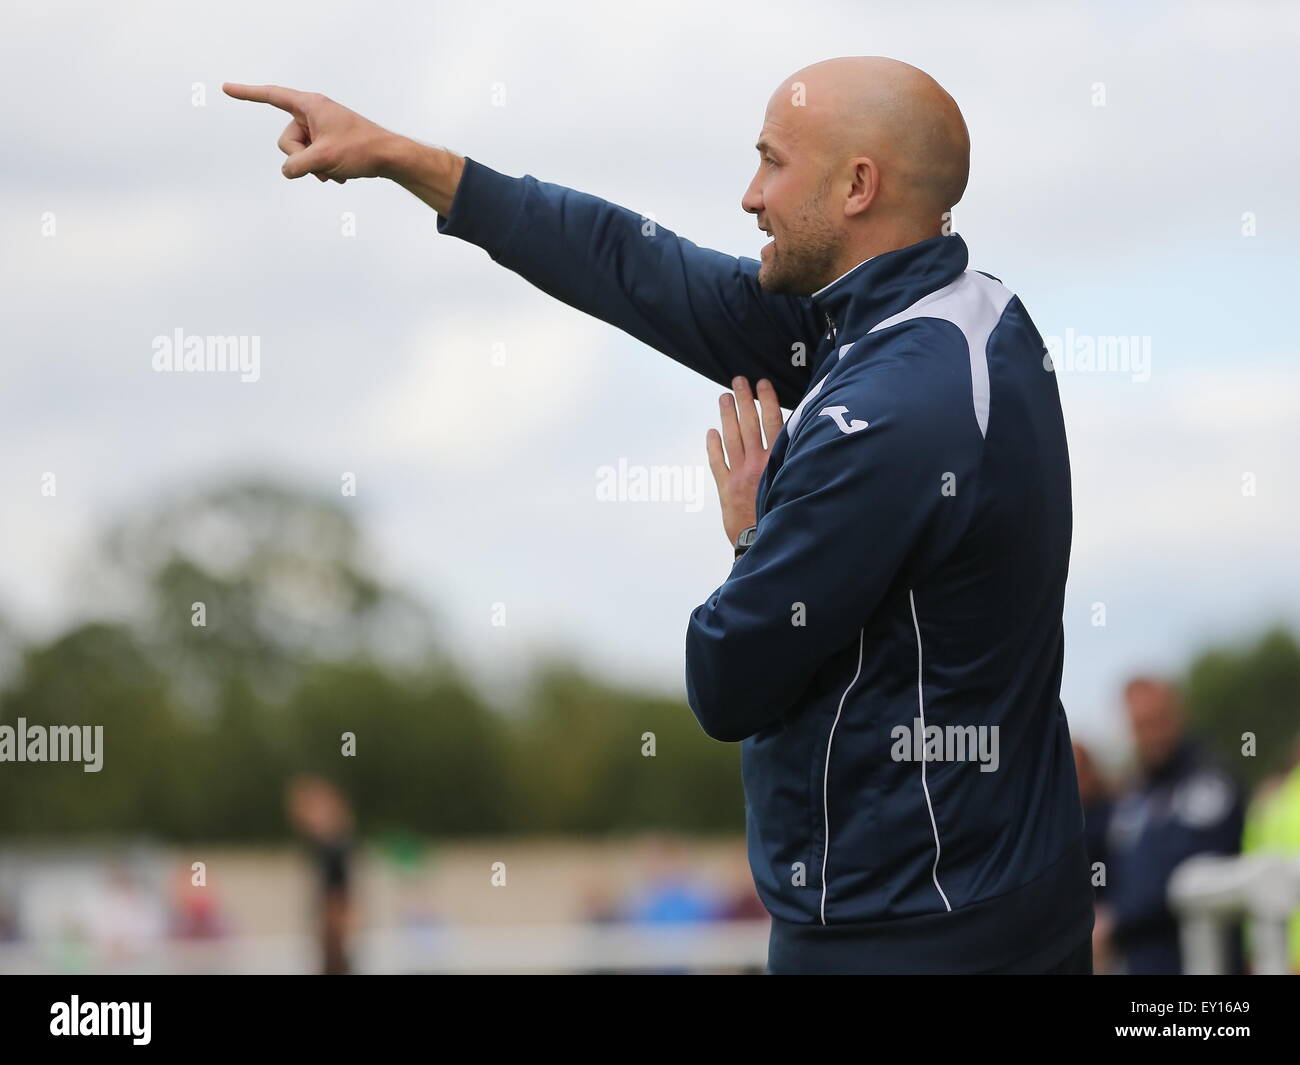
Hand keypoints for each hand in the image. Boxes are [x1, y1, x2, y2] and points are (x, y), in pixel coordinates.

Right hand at [222, 83, 402, 182]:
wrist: (390, 157)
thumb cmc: (361, 150)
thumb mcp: (323, 159)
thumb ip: (297, 165)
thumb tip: (287, 171)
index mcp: (310, 105)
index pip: (272, 96)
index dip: (248, 94)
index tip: (227, 88)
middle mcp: (313, 114)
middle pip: (286, 140)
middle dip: (301, 158)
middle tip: (324, 162)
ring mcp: (320, 129)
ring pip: (299, 154)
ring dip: (315, 168)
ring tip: (337, 170)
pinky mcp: (328, 143)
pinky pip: (312, 159)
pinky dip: (324, 169)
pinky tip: (342, 173)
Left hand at [706, 377, 783, 546]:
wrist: (767, 545)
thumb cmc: (789, 518)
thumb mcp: (800, 487)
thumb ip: (798, 463)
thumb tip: (805, 439)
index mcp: (778, 462)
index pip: (773, 423)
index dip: (767, 402)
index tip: (762, 384)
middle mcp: (758, 465)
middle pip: (749, 425)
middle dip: (744, 401)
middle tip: (737, 381)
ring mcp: (740, 476)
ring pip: (731, 439)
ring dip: (727, 416)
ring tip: (723, 397)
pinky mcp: (726, 490)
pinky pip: (717, 463)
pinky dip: (713, 447)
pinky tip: (711, 432)